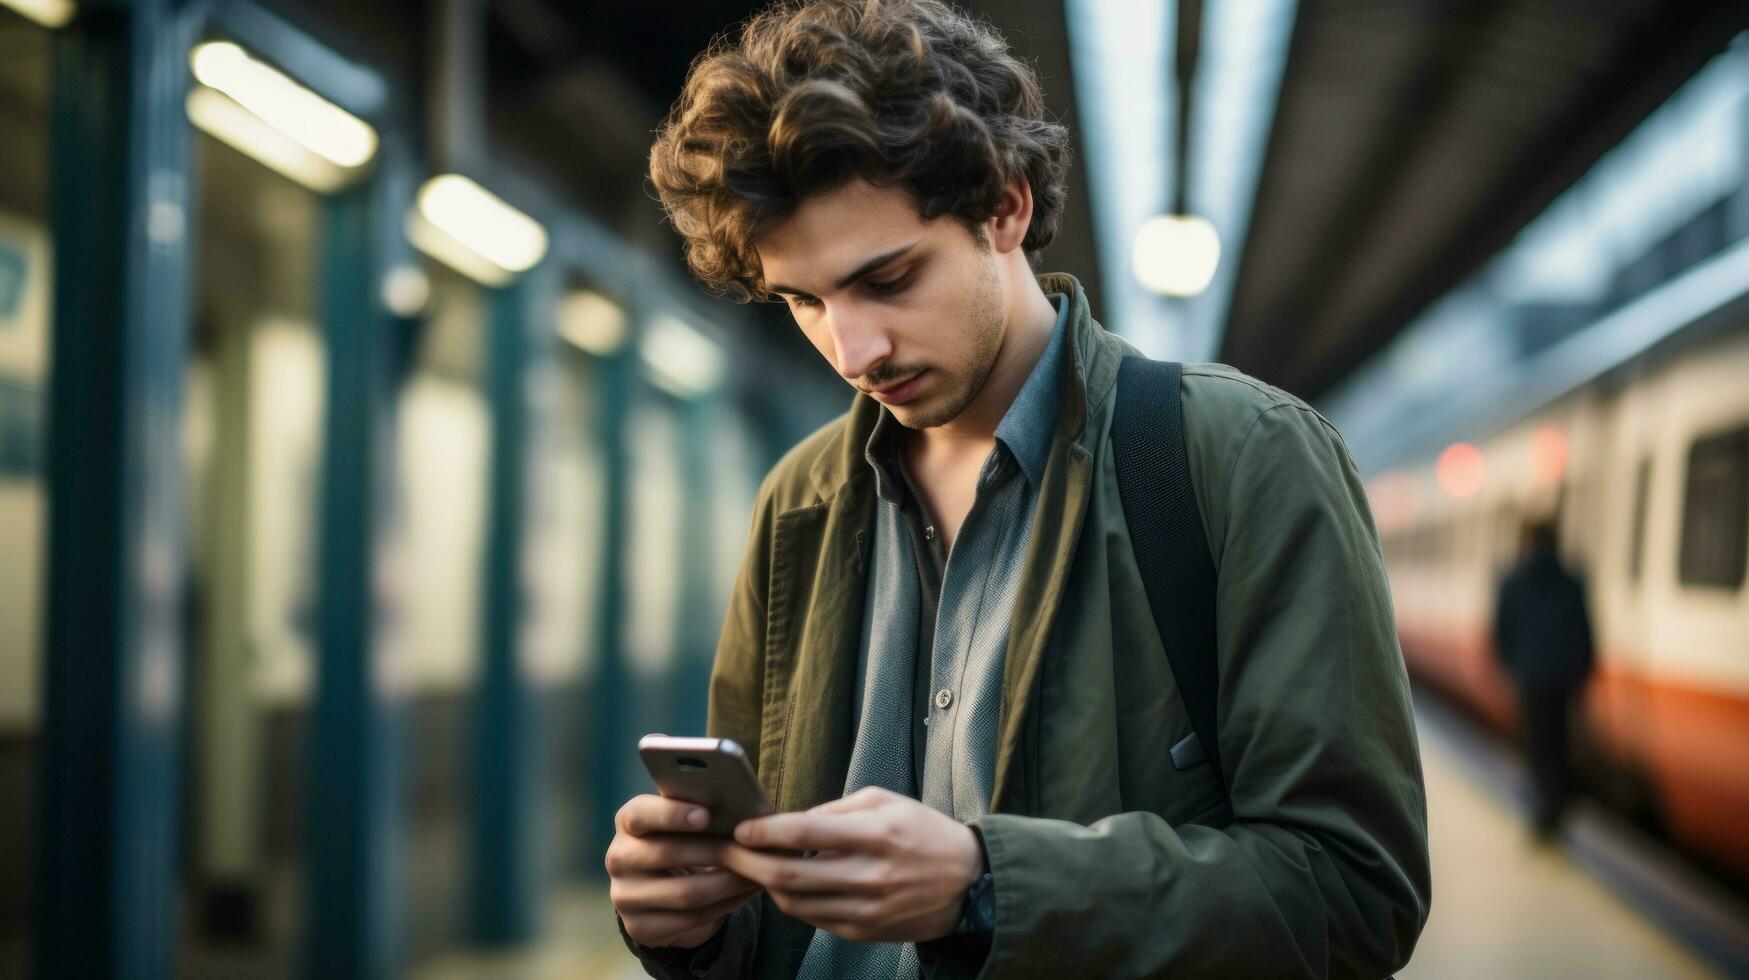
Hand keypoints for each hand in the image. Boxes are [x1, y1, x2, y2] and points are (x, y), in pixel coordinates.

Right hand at [606, 794, 764, 949]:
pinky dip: (726, 905)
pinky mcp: (639, 927)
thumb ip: (700, 812)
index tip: (706, 814)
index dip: (671, 814)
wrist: (661, 892)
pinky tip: (746, 893)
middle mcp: (618, 858)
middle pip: (667, 854)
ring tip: (757, 872)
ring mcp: (624, 896)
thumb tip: (745, 811)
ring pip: (685, 893)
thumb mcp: (682, 823)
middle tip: (751, 848)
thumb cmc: (682, 842)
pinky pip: (691, 918)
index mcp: (626, 822)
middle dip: (716, 851)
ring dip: (728, 883)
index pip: (640, 814)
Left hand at [720, 786, 982, 943]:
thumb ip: (834, 811)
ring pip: (796, 904)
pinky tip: (787, 886)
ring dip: (766, 886)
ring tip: (755, 868)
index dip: (764, 833)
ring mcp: (868, 909)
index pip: (804, 835)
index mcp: (875, 834)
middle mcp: (870, 875)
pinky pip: (814, 920)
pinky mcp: (866, 932)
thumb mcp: (885, 802)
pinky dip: (793, 903)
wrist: (967, 882)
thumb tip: (788, 824)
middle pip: (790, 877)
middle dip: (748, 864)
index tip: (740, 829)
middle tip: (727, 852)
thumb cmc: (922, 831)